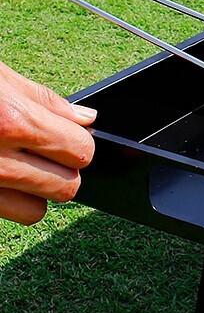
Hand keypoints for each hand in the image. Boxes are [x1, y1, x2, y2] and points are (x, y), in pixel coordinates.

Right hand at [0, 61, 95, 224]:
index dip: (79, 144)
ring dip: (36, 191)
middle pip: (67, 187)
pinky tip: (1, 176)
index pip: (81, 152)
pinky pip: (6, 214)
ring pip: (36, 211)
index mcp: (13, 122)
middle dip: (63, 169)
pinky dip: (8, 200)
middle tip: (43, 151)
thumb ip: (43, 99)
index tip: (69, 137)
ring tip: (20, 165)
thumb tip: (85, 118)